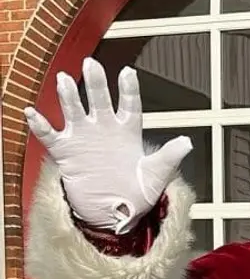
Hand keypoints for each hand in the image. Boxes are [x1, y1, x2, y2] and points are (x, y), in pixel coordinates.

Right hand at [24, 58, 191, 232]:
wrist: (115, 214)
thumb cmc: (138, 193)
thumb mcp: (156, 176)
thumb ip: (169, 158)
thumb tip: (188, 142)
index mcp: (128, 132)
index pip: (130, 106)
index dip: (129, 89)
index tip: (128, 72)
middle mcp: (104, 129)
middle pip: (99, 100)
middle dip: (96, 83)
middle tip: (91, 64)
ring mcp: (84, 138)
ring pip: (74, 110)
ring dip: (68, 96)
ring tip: (63, 80)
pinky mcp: (66, 151)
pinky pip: (50, 135)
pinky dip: (40, 124)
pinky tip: (32, 112)